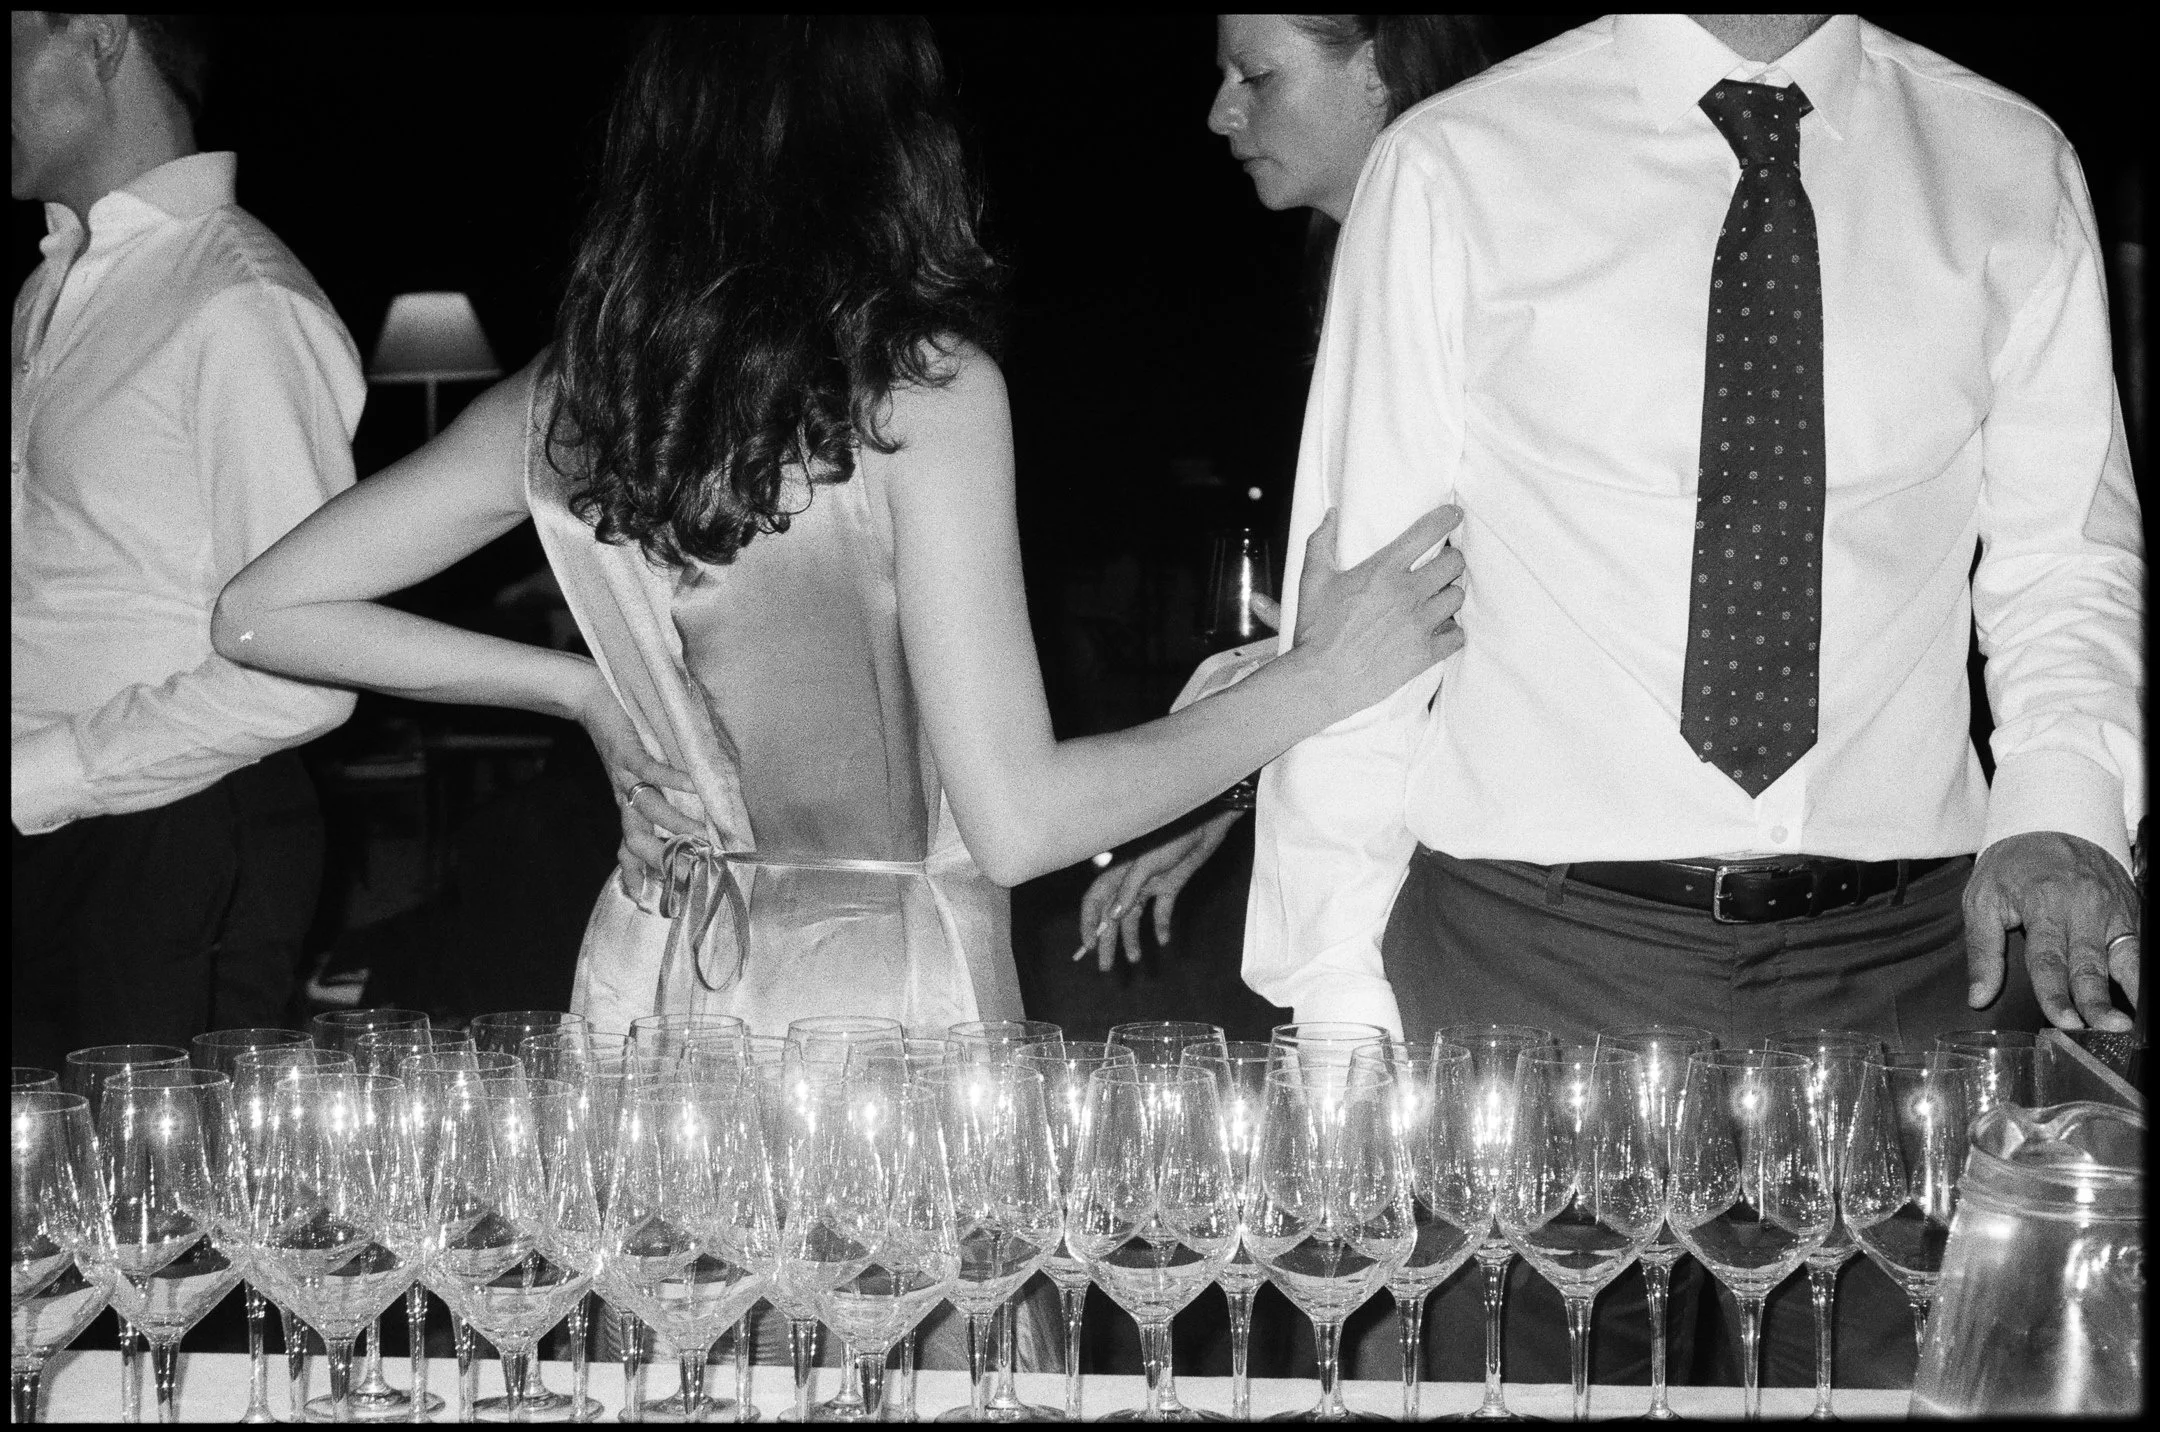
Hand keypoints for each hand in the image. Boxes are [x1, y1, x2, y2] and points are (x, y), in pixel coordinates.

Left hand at [573, 670, 702, 892]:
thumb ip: (659, 788)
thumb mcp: (634, 769)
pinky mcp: (629, 751)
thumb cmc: (618, 732)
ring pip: (649, 810)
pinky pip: (652, 771)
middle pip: (637, 839)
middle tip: (691, 871)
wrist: (588, 698)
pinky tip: (695, 786)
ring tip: (703, 835)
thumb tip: (696, 800)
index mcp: (626, 804)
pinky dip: (675, 780)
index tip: (658, 901)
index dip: (641, 875)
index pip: (631, 848)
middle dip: (663, 859)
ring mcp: (626, 775)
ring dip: (676, 825)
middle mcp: (624, 796)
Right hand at [1076, 810, 1241, 971]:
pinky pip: (1161, 911)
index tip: (1090, 947)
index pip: (1094, 902)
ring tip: (1136, 960)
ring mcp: (1149, 884)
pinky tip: (1164, 940)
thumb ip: (1130, 889)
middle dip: (1107, 942)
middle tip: (1106, 968)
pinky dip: (1161, 926)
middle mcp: (1130, 881)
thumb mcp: (1148, 863)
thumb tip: (1112, 917)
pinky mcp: (1170, 886)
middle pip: (1112, 917)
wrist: (1207, 824)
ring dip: (1132, 939)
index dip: (1089, 924)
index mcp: (1118, 872)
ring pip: (1134, 918)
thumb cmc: (1175, 836)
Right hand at [1290, 505, 1464, 719]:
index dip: (1447, 518)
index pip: (1428, 532)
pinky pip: (1457, 635)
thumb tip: (1330, 515)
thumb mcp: (1312, 581)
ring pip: (1457, 597)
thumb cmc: (1316, 630)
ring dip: (1450, 594)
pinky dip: (1452, 631)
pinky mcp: (1424, 653)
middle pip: (1454, 563)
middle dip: (1451, 560)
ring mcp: (1419, 624)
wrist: (1322, 678)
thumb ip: (1320, 542)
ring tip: (1437, 597)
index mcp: (1383, 570)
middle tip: (1441, 565)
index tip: (1453, 516)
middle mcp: (1407, 593)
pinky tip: (1438, 629)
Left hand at [1965, 830, 2139, 1031]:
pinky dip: (2141, 973)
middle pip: (2091, 963)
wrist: (2052, 823)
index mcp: (2045, 905)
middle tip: (2107, 1028)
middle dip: (2098, 999)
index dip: (2056, 994)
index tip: (2064, 1021)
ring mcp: (2114, 910)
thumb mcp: (1982, 899)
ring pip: (2125, 956)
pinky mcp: (2131, 912)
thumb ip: (1982, 951)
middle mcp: (2085, 909)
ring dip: (2131, 990)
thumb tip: (1979, 997)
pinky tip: (2142, 997)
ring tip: (2134, 1021)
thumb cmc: (2012, 866)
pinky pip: (2140, 947)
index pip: (2049, 959)